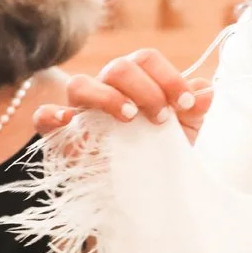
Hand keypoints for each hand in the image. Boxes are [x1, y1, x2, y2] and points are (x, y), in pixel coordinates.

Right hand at [35, 50, 212, 142]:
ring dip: (108, 97)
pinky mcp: (60, 136)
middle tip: (162, 117)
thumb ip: (194, 110)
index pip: (146, 60)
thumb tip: (207, 90)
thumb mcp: (184, 133)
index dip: (168, 76)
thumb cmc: (159, 153)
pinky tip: (67, 120)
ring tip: (129, 117)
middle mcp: (106, 89)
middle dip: (145, 89)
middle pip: (118, 68)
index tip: (187, 103)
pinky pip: (44, 117)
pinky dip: (52, 115)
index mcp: (135, 81)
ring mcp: (80, 111)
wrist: (141, 192)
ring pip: (80, 84)